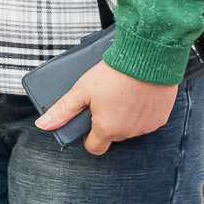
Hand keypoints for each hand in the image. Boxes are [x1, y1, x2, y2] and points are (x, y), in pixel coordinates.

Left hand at [35, 59, 178, 156]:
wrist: (147, 56)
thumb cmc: (114, 71)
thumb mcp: (82, 89)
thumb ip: (63, 109)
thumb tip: (43, 125)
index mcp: (107, 129)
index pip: (94, 147)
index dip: (89, 136)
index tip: (90, 120)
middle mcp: (128, 132)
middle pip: (113, 135)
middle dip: (109, 121)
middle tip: (106, 99)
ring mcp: (146, 126)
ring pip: (131, 127)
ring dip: (126, 116)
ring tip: (123, 92)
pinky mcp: (160, 117)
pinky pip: (148, 120)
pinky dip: (143, 110)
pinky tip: (139, 93)